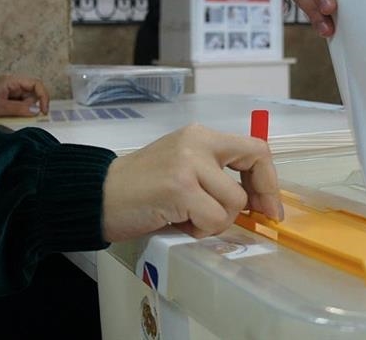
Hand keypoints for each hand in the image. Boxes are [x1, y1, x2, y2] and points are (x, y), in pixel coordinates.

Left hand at [0, 75, 49, 118]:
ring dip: (22, 113)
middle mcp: (13, 86)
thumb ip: (18, 109)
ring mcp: (10, 94)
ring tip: (8, 118)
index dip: (43, 96)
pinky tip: (7, 118)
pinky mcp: (6, 102)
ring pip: (26, 104)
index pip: (36, 84)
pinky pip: (18, 108)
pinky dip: (17, 115)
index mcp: (12, 81)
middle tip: (21, 117)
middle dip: (31, 107)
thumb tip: (37, 111)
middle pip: (32, 95)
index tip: (43, 111)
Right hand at [102, 124, 281, 241]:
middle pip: (255, 165)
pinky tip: (180, 224)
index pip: (254, 147)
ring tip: (190, 219)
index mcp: (200, 135)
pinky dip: (202, 229)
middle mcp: (197, 143)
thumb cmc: (139, 188)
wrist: (97, 195)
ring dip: (218, 221)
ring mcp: (189, 164)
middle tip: (256, 219)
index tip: (269, 205)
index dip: (268, 178)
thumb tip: (255, 201)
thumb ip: (214, 174)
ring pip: (235, 202)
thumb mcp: (181, 166)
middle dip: (260, 198)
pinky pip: (214, 218)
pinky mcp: (180, 188)